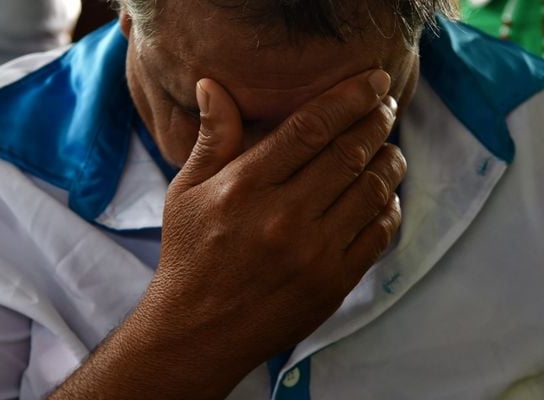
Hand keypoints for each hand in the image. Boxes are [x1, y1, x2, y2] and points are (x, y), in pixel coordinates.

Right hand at [134, 69, 405, 395]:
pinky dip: (389, 209)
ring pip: (372, 191)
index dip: (349, 98)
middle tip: (387, 108)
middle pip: (350, 153)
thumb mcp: (186, 192)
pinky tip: (384, 197)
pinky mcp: (332, 283)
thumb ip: (211, 138)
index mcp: (245, 187)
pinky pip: (378, 236)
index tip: (373, 82)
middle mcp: (283, 216)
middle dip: (377, 122)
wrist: (199, 331)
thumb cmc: (189, 257)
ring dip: (390, 162)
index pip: (310, 127)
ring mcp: (313, 253)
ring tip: (389, 149)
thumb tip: (213, 86)